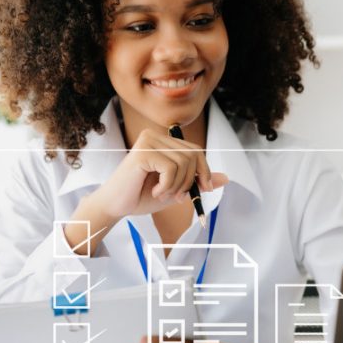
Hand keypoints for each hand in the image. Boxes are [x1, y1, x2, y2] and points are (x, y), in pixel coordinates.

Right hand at [92, 128, 227, 217]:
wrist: (116, 206)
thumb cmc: (141, 197)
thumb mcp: (177, 190)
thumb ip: (198, 182)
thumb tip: (226, 178)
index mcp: (163, 141)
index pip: (195, 150)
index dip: (204, 171)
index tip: (202, 189)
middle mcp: (155, 136)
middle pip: (193, 154)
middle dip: (190, 181)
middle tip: (177, 197)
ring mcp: (148, 141)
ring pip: (183, 163)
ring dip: (177, 186)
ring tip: (162, 194)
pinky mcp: (142, 152)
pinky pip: (171, 168)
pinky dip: (167, 186)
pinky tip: (155, 192)